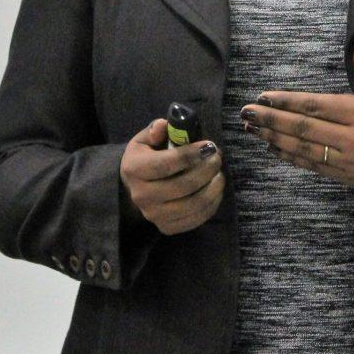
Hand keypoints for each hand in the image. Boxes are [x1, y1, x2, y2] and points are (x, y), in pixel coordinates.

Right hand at [119, 118, 225, 234]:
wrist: (135, 187)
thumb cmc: (145, 157)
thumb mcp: (144, 139)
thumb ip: (155, 130)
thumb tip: (164, 125)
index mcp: (134, 169)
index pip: (166, 164)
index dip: (191, 155)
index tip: (209, 145)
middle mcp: (141, 195)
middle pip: (183, 186)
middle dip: (207, 169)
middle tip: (218, 156)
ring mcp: (154, 215)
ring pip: (193, 204)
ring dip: (213, 187)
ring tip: (219, 172)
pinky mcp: (167, 228)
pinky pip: (197, 218)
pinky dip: (212, 203)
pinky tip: (216, 189)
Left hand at [239, 40, 353, 193]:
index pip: (315, 106)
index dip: (286, 102)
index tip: (263, 97)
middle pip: (304, 129)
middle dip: (271, 121)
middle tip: (245, 114)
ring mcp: (352, 162)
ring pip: (305, 150)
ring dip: (275, 140)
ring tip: (252, 130)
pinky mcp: (352, 177)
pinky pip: (316, 167)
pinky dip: (293, 158)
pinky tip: (275, 148)